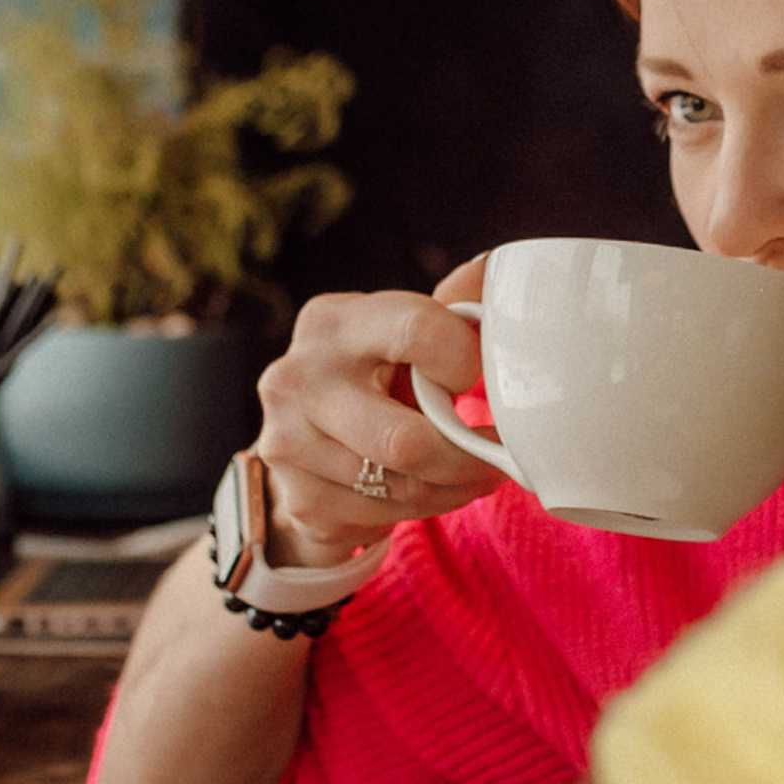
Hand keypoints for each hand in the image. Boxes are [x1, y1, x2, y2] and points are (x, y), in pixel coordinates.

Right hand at [253, 255, 499, 567]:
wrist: (307, 444)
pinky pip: (381, 516)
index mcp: (331, 320)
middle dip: (466, 456)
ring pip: (400, 484)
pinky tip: (431, 492)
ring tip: (473, 474)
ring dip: (453, 487)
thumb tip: (493, 267)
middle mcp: (297, 376)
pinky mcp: (296, 497)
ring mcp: (287, 441)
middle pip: (406, 438)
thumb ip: (451, 303)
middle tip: (496, 456)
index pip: (417, 330)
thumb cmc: (374, 377)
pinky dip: (423, 508)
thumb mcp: (405, 332)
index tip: (474, 377)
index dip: (463, 361)